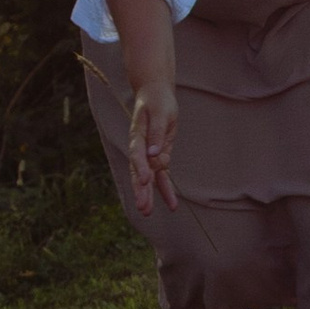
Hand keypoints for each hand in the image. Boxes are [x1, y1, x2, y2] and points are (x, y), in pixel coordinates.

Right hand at [125, 82, 177, 216]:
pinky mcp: (158, 156)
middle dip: (141, 190)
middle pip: (138, 171)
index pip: (137, 154)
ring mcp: (148, 154)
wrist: (155, 95)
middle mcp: (140, 147)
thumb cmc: (158, 101)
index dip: (140, 167)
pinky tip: (172, 205)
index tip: (145, 180)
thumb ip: (158, 133)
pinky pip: (162, 176)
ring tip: (147, 213)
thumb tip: (154, 154)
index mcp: (138, 134)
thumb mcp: (161, 113)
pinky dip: (166, 190)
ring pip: (148, 178)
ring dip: (149, 195)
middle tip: (142, 207)